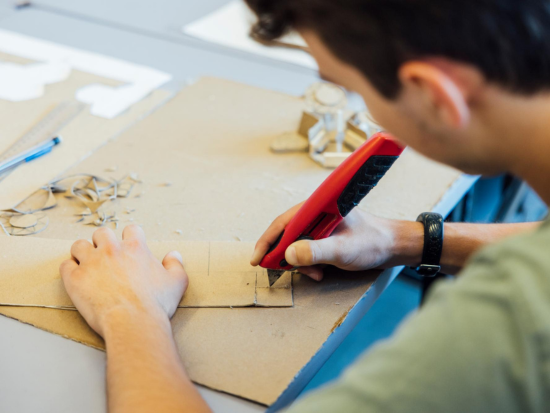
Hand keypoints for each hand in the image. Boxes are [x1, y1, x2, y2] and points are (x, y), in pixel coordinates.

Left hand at [60, 225, 187, 336]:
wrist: (133, 322)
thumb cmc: (156, 304)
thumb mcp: (177, 282)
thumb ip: (175, 264)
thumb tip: (174, 254)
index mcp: (135, 247)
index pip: (131, 229)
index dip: (131, 237)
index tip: (130, 246)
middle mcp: (111, 249)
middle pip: (101, 233)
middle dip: (103, 241)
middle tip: (106, 255)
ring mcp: (91, 263)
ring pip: (79, 245)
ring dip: (83, 252)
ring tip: (87, 263)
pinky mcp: (75, 279)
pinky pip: (65, 265)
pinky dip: (70, 269)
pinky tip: (76, 276)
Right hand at [250, 203, 422, 280]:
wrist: (395, 247)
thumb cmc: (373, 242)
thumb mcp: (342, 250)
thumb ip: (315, 251)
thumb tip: (288, 254)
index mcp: (318, 209)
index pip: (283, 222)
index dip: (267, 241)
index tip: (256, 259)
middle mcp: (316, 215)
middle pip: (287, 234)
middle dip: (285, 256)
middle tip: (283, 272)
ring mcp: (321, 226)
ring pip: (297, 245)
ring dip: (300, 262)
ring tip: (314, 273)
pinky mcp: (326, 236)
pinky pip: (308, 250)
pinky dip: (310, 263)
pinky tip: (320, 271)